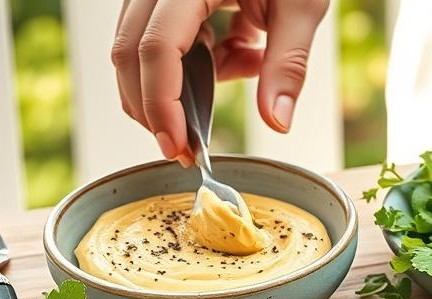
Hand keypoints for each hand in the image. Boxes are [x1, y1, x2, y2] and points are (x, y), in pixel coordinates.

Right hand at [112, 0, 329, 164]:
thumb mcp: (302, 8)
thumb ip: (289, 64)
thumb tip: (277, 122)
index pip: (156, 46)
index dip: (161, 102)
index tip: (178, 146)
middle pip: (130, 53)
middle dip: (154, 107)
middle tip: (186, 150)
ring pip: (142, 51)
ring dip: (179, 85)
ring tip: (236, 82)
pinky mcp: (171, 3)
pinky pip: (168, 43)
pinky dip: (199, 65)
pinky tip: (242, 55)